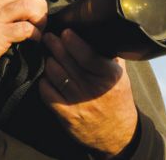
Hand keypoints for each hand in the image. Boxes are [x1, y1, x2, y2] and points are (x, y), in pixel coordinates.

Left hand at [39, 29, 137, 156]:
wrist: (117, 134)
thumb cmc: (117, 98)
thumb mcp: (120, 75)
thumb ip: (110, 54)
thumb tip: (97, 32)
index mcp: (109, 76)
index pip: (87, 55)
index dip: (73, 41)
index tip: (65, 32)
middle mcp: (93, 89)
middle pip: (67, 61)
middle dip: (55, 45)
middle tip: (49, 37)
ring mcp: (78, 102)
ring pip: (55, 74)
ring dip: (48, 61)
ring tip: (47, 54)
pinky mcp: (66, 114)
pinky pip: (47, 92)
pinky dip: (44, 81)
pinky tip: (46, 75)